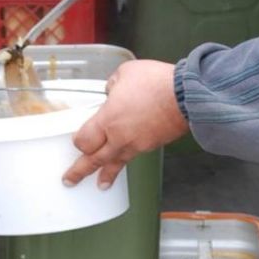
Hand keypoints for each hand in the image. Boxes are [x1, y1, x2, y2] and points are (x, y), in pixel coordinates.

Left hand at [62, 60, 188, 188]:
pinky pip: (133, 156)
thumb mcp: (126, 73)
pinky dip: (125, 161)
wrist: (188, 96)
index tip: (78, 141)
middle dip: (80, 171)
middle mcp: (120, 137)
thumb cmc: (157, 83)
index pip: (84, 140)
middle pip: (95, 160)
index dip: (79, 142)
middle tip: (70, 180)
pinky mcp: (152, 145)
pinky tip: (124, 161)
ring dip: (106, 175)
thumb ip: (113, 85)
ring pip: (115, 163)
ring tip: (101, 185)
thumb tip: (112, 91)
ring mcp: (137, 144)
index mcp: (108, 119)